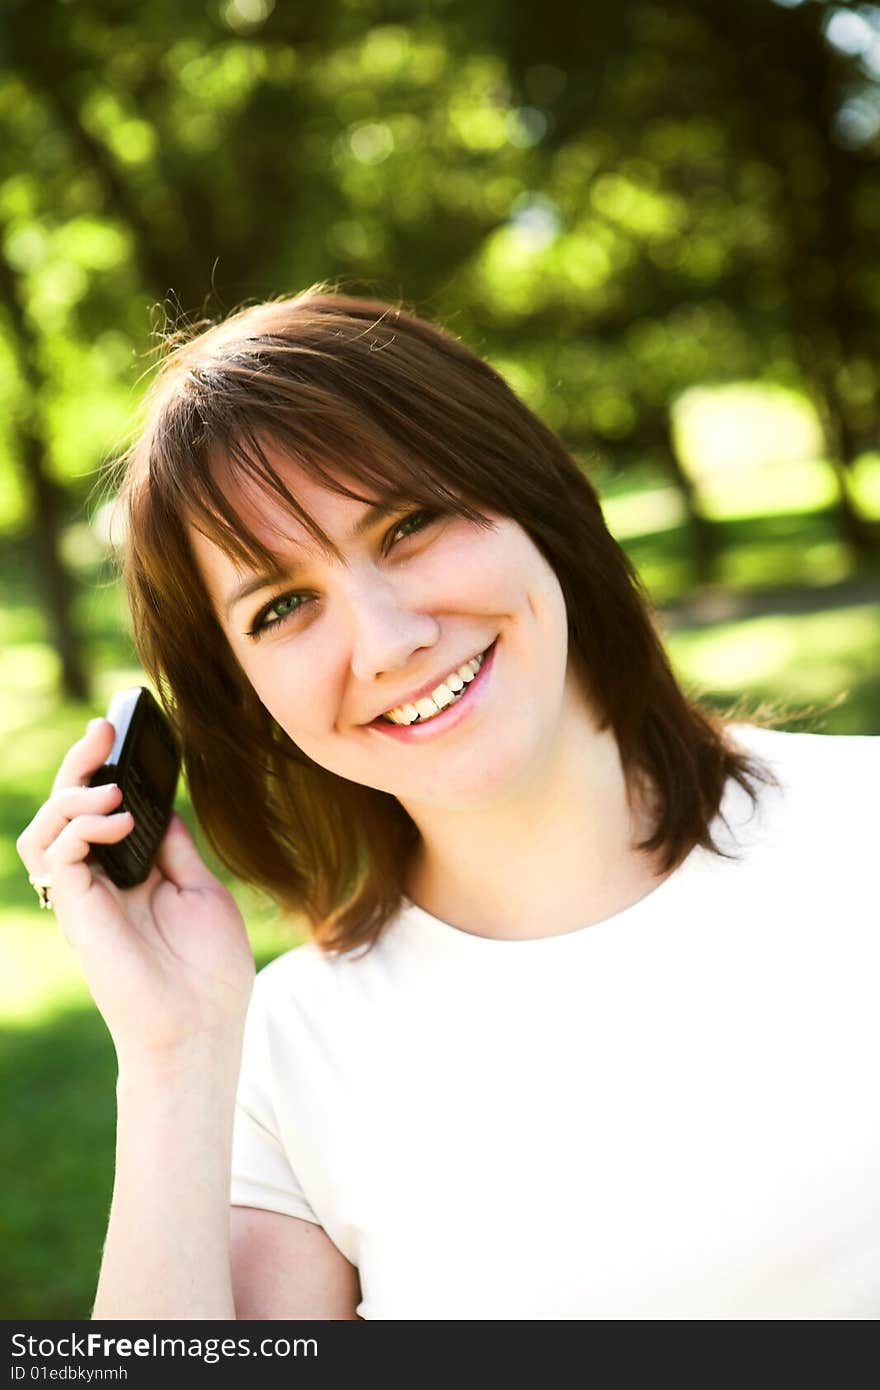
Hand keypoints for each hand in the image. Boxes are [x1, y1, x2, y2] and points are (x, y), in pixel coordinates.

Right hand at [16, 717, 255, 1064]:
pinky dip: (79, 826)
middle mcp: (101, 881)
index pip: (104, 810)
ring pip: (47, 829)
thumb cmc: (209, 969)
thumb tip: (159, 805)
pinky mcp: (77, 912)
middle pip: (69, 810)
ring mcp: (85, 896)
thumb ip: (172, 848)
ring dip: (71, 795)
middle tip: (101, 730)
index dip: (107, 772)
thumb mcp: (200, 892)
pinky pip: (57, 856)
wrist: (203, 1026)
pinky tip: (115, 819)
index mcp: (131, 873)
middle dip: (80, 765)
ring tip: (108, 788)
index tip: (122, 732)